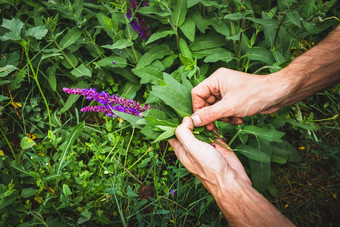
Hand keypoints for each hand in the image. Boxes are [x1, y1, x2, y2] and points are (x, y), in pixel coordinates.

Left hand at [169, 117, 293, 226]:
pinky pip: (212, 131)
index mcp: (182, 150)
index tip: (178, 109)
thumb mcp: (192, 148)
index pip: (172, 133)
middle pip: (187, 129)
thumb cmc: (210, 167)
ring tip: (205, 112)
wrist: (231, 180)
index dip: (174, 122)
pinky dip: (213, 124)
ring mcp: (205, 145)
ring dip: (202, 120)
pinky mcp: (217, 144)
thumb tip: (185, 119)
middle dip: (190, 118)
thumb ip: (184, 133)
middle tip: (194, 108)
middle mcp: (192, 147)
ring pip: (200, 128)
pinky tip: (214, 118)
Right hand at [191, 68, 288, 129]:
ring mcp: (227, 91)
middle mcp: (220, 83)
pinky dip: (230, 116)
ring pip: (216, 108)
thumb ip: (209, 114)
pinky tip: (239, 119)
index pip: (197, 94)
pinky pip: (225, 110)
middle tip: (214, 127)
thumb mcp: (229, 107)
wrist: (277, 94)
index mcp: (216, 79)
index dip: (198, 108)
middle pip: (206, 102)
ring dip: (223, 117)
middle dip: (213, 115)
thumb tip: (193, 121)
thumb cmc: (254, 95)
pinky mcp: (235, 98)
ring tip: (232, 120)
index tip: (202, 120)